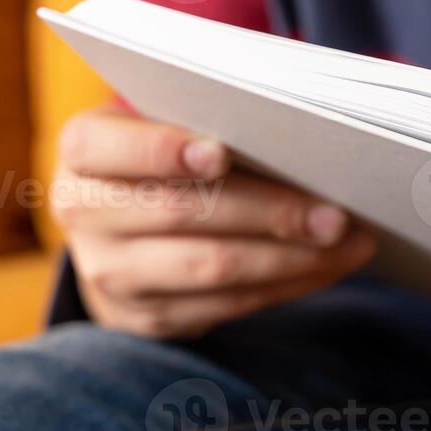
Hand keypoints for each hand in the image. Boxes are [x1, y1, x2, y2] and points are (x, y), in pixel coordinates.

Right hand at [52, 104, 375, 338]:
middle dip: (269, 213)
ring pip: (211, 267)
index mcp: (82, 149)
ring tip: (348, 241)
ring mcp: (109, 272)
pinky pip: (226, 304)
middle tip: (335, 212)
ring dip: (291, 258)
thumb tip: (302, 122)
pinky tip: (328, 265)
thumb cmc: (168, 144)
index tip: (222, 152)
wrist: (123, 216)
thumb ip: (211, 113)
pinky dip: (286, 284)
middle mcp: (83, 212)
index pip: (106, 147)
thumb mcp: (165, 115)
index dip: (162, 150)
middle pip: (182, 212)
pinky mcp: (145, 317)